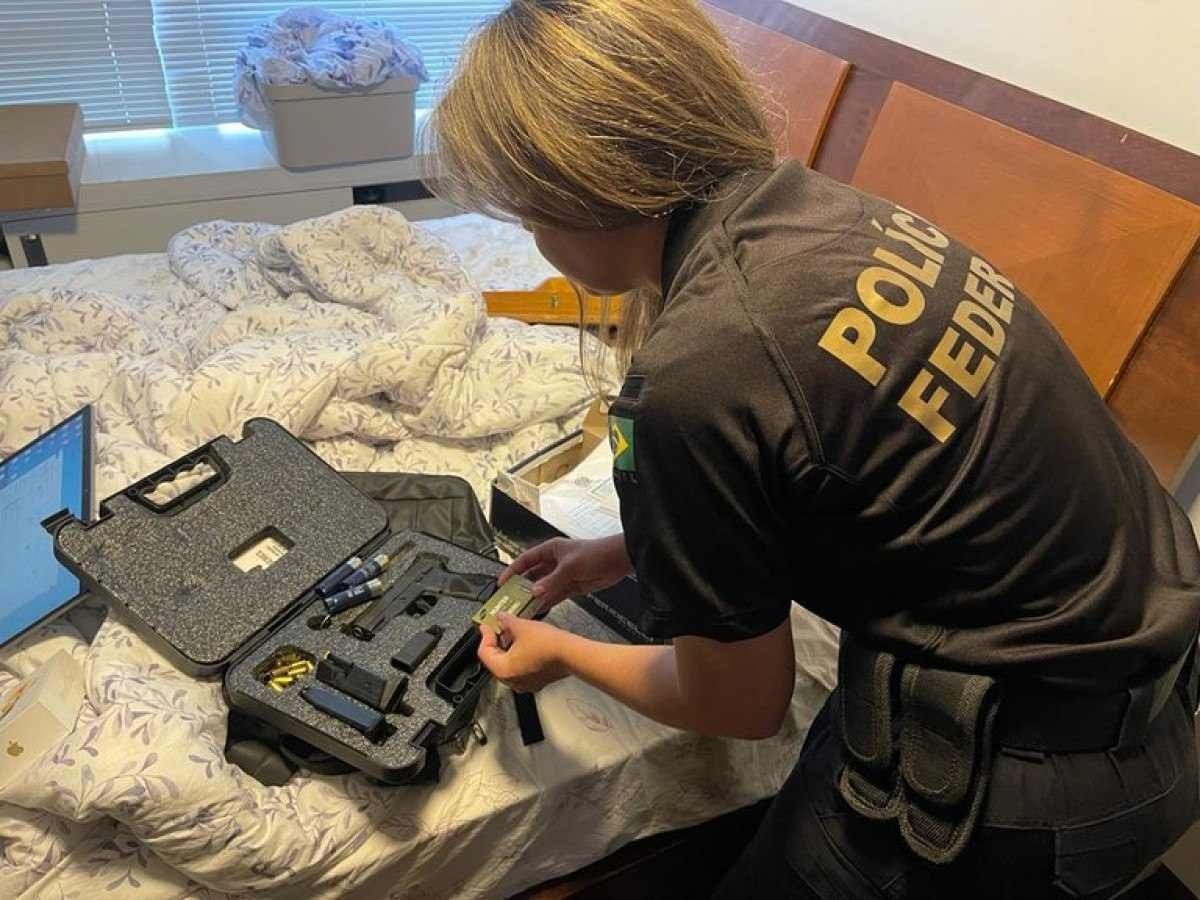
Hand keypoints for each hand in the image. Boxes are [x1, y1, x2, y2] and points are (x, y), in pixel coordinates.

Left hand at [477, 613, 574, 692]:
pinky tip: (525, 642)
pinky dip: (519, 655)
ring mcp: (526, 682)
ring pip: (509, 664)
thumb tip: (501, 617)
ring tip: (512, 632)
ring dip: (508, 648)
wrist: (571, 653)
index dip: (485, 635)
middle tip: (497, 627)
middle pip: (495, 660)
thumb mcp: (521, 626)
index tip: (486, 625)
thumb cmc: (548, 645)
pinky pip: (522, 667)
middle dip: (496, 642)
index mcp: (503, 671)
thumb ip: (506, 621)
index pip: (484, 652)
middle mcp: (513, 681)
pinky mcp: (538, 680)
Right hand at [499, 535, 631, 608]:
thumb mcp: (570, 566)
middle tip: (510, 600)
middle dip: (521, 587)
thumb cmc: (596, 553)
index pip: (525, 560)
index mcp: (550, 550)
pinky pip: (554, 595)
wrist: (618, 560)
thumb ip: (552, 581)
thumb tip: (535, 592)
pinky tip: (538, 609)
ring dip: (533, 598)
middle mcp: (554, 562)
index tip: (502, 582)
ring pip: (542, 588)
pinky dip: (546, 602)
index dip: (512, 571)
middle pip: (532, 576)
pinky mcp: (571, 586)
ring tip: (522, 608)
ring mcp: (562, 575)